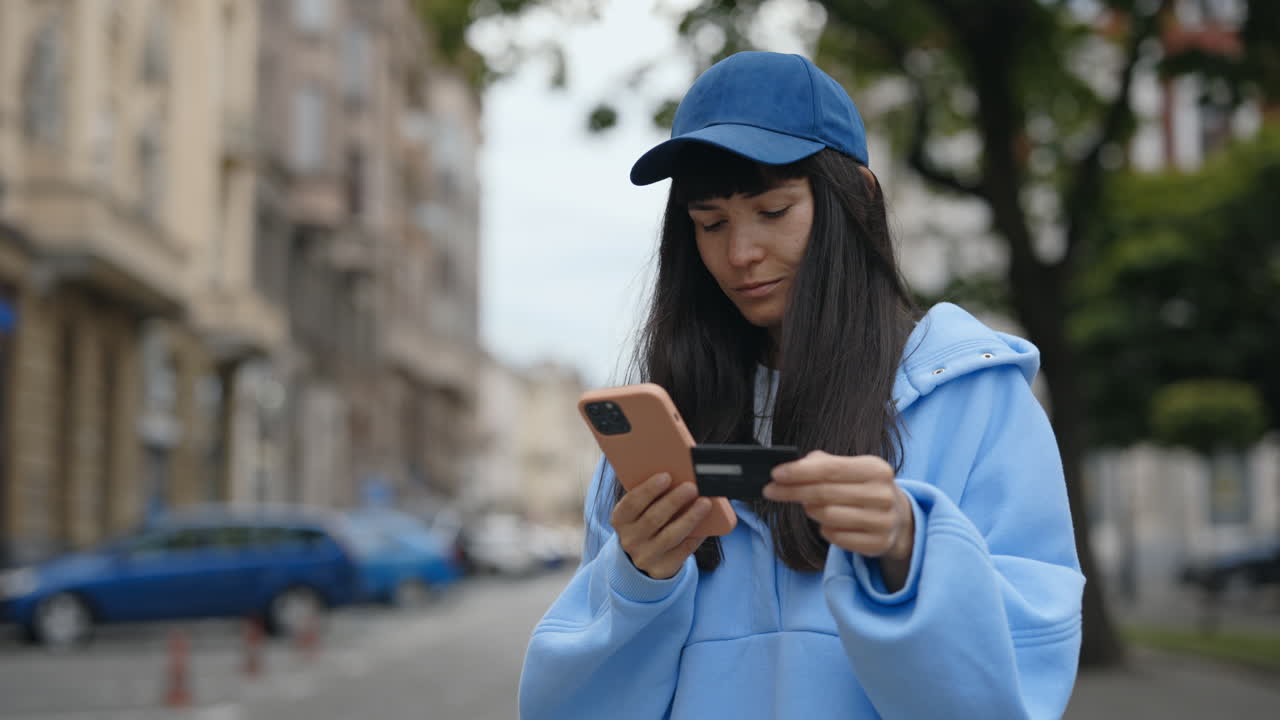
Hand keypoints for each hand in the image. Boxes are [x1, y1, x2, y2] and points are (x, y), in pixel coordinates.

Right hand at [612, 472, 711, 579]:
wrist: (642, 557)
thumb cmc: (646, 523)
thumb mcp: (639, 511)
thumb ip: (651, 497)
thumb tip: (680, 477)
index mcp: (620, 520)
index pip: (632, 503)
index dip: (648, 489)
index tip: (666, 476)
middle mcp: (629, 539)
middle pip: (653, 518)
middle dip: (674, 501)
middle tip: (691, 487)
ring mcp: (645, 556)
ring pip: (671, 535)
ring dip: (690, 517)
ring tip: (705, 503)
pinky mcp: (662, 568)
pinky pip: (683, 550)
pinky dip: (696, 535)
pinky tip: (707, 524)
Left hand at [763, 451, 913, 563]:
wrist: (897, 518)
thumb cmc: (862, 488)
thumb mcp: (849, 468)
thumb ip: (821, 463)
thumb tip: (792, 467)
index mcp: (875, 469)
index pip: (829, 469)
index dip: (799, 472)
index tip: (775, 474)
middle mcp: (882, 494)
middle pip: (824, 493)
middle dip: (792, 491)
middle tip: (771, 491)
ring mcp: (882, 521)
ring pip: (827, 516)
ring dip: (810, 510)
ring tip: (808, 505)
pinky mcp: (877, 544)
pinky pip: (835, 537)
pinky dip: (824, 529)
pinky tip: (826, 523)